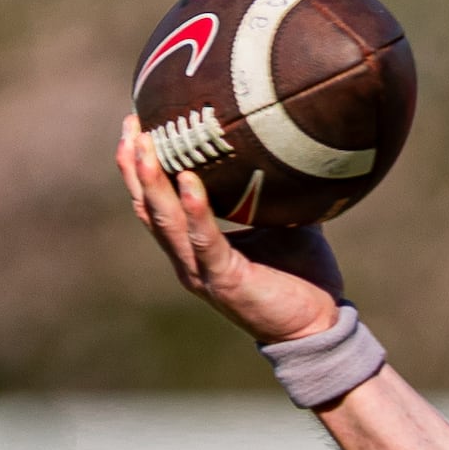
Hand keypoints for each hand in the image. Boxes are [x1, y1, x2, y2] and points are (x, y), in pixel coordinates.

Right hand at [115, 116, 348, 343]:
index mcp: (194, 246)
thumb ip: (273, 191)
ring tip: (143, 144)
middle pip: (148, 207)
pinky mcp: (223, 280)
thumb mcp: (281, 223)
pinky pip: (203, 240)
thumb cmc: (301, 276)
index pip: (156, 201)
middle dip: (135, 164)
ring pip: (165, 222)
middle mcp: (187, 259)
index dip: (140, 165)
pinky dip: (195, 210)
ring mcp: (201, 271)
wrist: (318, 327)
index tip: (137, 122)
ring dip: (152, 181)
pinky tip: (188, 181)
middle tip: (130, 122)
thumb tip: (286, 146)